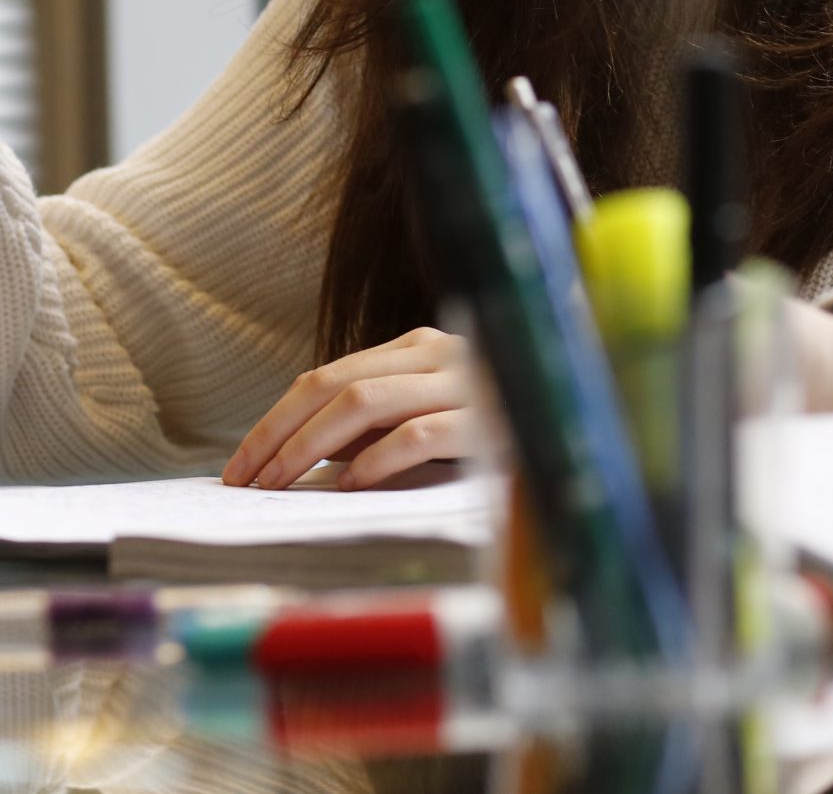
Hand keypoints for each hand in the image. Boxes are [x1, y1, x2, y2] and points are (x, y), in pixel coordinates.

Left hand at [222, 327, 480, 491]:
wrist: (590, 407)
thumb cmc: (505, 420)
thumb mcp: (437, 408)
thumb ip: (383, 421)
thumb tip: (308, 455)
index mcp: (419, 347)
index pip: (326, 375)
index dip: (275, 420)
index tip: (241, 465)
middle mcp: (436, 355)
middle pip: (333, 384)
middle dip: (278, 435)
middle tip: (246, 481)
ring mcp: (463, 384)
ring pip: (363, 403)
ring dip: (310, 448)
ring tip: (281, 485)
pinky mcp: (487, 422)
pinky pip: (418, 433)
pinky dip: (376, 460)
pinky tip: (352, 486)